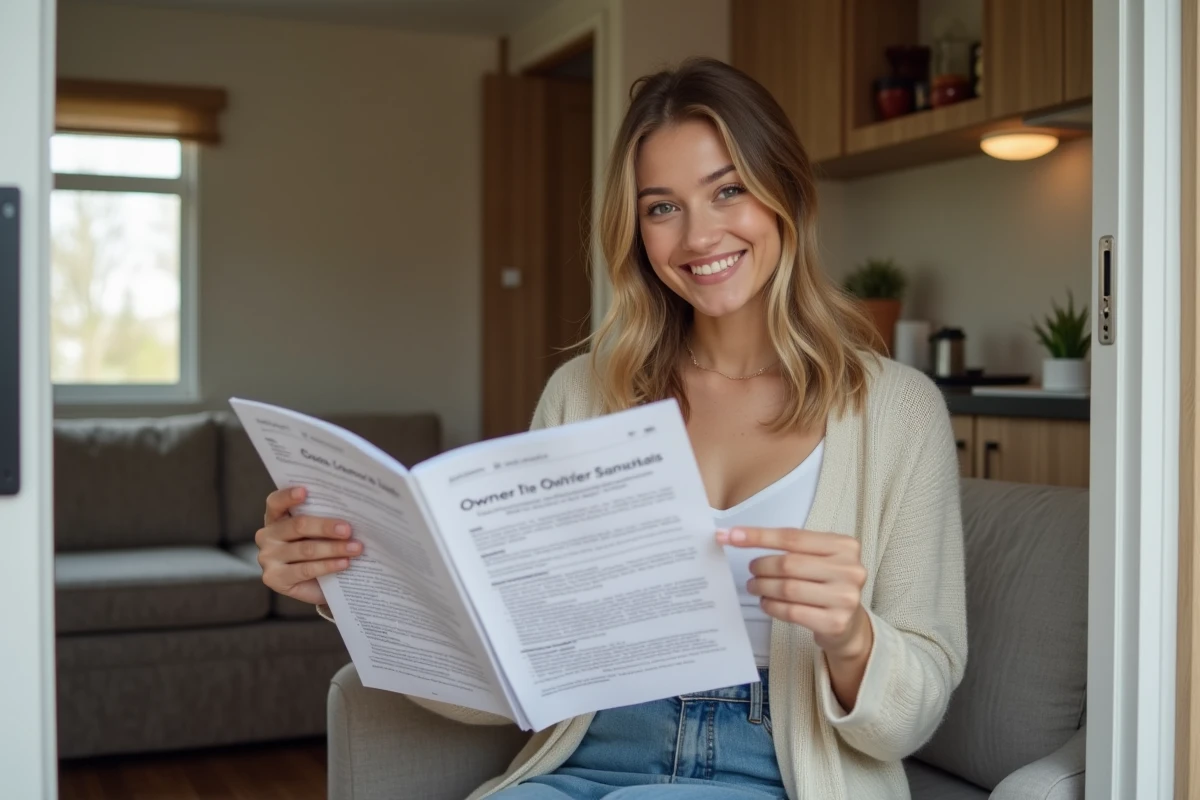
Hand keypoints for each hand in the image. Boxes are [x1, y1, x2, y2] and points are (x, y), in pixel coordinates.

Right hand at [255, 486, 362, 605]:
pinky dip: (328, 566)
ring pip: (305, 549)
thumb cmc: (318, 549)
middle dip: (326, 527)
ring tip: (355, 548)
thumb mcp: (318, 532)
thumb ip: (324, 518)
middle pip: (297, 526)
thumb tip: (350, 511)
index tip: (305, 491)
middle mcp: (267, 535)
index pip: (276, 502)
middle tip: (348, 529)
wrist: (315, 585)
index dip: (288, 496)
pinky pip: (305, 570)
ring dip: (334, 548)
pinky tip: (344, 563)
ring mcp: (268, 558)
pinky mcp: (274, 578)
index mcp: (276, 517)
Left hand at [717, 526, 870, 659]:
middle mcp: (850, 570)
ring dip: (763, 587)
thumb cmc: (826, 584)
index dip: (759, 536)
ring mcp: (845, 598)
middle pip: (788, 563)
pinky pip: (791, 612)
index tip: (731, 536)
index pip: (793, 537)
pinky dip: (772, 606)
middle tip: (750, 571)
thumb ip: (789, 547)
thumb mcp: (818, 558)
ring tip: (754, 586)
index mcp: (844, 546)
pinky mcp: (835, 623)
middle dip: (761, 566)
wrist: (850, 624)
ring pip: (788, 588)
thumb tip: (736, 535)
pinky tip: (765, 602)